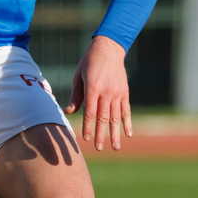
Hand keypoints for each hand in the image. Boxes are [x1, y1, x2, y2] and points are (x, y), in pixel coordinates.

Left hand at [66, 35, 131, 151]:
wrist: (109, 49)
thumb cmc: (90, 63)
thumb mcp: (79, 77)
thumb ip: (76, 96)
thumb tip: (69, 112)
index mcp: (93, 88)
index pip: (90, 112)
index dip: (88, 126)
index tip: (86, 139)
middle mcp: (107, 92)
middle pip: (104, 118)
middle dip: (101, 134)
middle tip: (99, 148)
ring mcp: (118, 93)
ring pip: (116, 117)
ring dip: (115, 133)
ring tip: (115, 147)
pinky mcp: (125, 93)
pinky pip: (126, 110)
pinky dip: (127, 123)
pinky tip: (128, 134)